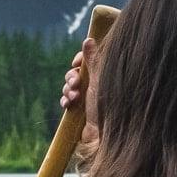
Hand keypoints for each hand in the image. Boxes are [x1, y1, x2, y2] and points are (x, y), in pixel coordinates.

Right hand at [61, 32, 100, 146]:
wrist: (105, 136)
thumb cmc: (109, 107)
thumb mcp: (100, 80)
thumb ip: (93, 60)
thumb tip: (88, 40)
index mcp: (105, 75)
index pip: (90, 59)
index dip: (80, 58)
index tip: (76, 62)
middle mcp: (97, 84)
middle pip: (77, 71)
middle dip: (72, 76)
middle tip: (75, 83)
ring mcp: (88, 97)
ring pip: (70, 85)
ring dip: (68, 89)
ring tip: (74, 97)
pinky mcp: (81, 109)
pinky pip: (67, 99)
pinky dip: (66, 100)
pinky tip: (68, 104)